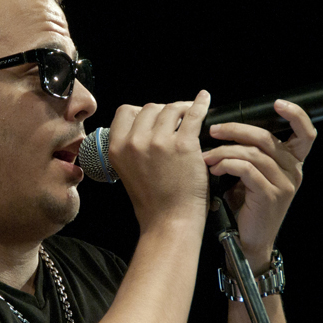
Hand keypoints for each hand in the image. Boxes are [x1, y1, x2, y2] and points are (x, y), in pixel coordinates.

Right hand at [108, 91, 211, 231]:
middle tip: (177, 119)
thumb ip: (132, 147)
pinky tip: (205, 100)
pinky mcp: (183, 145)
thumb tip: (149, 124)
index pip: (126, 112)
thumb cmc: (153, 202)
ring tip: (191, 116)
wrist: (169, 222)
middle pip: (150, 107)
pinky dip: (201, 104)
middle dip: (164, 111)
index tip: (154, 118)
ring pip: (171, 108)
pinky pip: (194, 114)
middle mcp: (135, 142)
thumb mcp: (128, 171)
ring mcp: (159, 142)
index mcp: (117, 148)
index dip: (142, 112)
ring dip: (182, 109)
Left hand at [202, 99, 316, 270]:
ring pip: (253, 153)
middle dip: (236, 129)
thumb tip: (225, 128)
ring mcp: (284, 184)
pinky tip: (214, 168)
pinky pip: (247, 170)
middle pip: (267, 137)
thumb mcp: (252, 174)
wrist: (249, 240)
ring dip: (224, 151)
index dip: (296, 114)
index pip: (305, 133)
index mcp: (292, 162)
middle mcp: (293, 171)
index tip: (277, 103)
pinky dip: (227, 165)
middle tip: (214, 130)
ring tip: (206, 156)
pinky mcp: (270, 196)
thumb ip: (249, 153)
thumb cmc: (246, 205)